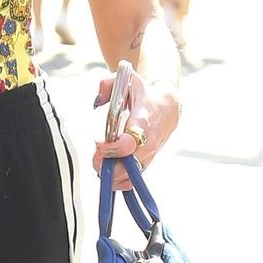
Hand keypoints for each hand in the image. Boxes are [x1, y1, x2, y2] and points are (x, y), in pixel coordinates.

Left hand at [91, 68, 179, 188]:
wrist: (166, 107)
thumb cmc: (143, 95)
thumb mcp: (127, 81)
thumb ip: (108, 85)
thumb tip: (98, 100)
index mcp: (143, 122)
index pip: (129, 144)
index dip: (111, 149)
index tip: (99, 143)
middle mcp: (148, 143)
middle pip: (127, 167)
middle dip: (106, 165)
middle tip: (96, 154)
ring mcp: (148, 156)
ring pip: (128, 178)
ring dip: (109, 174)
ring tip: (100, 160)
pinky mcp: (145, 164)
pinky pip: (130, 182)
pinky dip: (116, 181)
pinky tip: (107, 169)